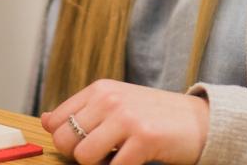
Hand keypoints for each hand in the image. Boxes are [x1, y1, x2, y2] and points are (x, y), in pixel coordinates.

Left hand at [40, 79, 208, 164]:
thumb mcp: (117, 104)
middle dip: (79, 156)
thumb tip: (45, 119)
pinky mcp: (144, 138)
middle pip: (64, 140)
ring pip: (83, 157)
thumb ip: (83, 111)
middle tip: (105, 155)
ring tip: (119, 158)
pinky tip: (135, 161)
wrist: (201, 121)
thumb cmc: (156, 117)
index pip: (55, 121)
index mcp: (100, 89)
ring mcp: (127, 117)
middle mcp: (110, 98)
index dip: (65, 141)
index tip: (86, 145)